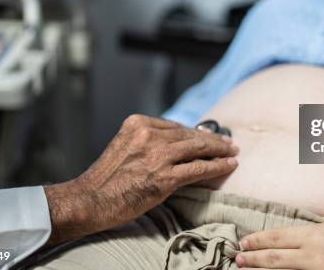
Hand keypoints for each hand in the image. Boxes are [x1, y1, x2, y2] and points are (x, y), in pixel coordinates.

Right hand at [44, 114, 238, 244]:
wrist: (90, 200)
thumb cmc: (107, 178)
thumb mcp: (124, 146)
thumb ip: (148, 140)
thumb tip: (179, 142)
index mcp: (137, 123)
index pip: (175, 126)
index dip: (195, 132)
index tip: (208, 135)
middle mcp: (149, 134)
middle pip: (189, 134)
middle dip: (212, 139)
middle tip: (228, 142)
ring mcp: (157, 155)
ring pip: (197, 148)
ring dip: (219, 150)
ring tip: (232, 151)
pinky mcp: (164, 177)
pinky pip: (198, 168)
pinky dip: (217, 166)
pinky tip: (229, 165)